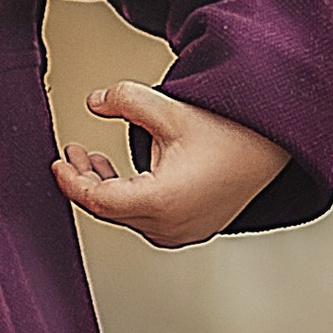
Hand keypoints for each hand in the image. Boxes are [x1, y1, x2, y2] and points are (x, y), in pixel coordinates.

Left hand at [53, 83, 287, 247]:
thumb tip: (94, 101)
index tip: (59, 161)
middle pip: (109, 210)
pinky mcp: (189, 231)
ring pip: (126, 216)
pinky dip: (128, 198)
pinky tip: (121, 174)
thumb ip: (126, 100)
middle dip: (85, 181)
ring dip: (106, 189)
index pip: (98, 199)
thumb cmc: (230, 132)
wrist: (273, 148)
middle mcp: (169, 226)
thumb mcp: (171, 109)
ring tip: (92, 159)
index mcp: (161, 201)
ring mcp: (180, 233)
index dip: (72, 180)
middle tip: (72, 153)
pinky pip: (146, 220)